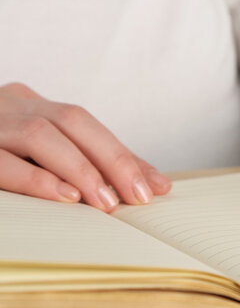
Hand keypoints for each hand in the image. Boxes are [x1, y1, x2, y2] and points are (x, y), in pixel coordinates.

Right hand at [0, 82, 170, 210]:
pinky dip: (34, 179)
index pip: (87, 125)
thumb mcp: (42, 149)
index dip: (123, 154)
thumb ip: (95, 164)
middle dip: (112, 159)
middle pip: (72, 121)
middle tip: (138, 197)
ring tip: (107, 203)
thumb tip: (158, 185)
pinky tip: (63, 197)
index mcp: (31, 104)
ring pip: (38, 135)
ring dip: (79, 169)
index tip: (155, 188)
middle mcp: (10, 104)